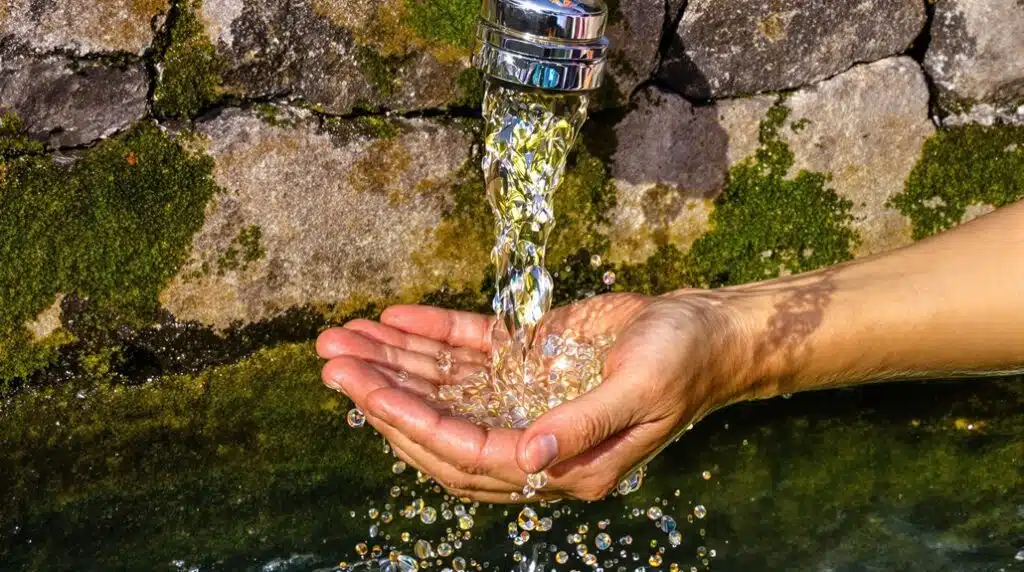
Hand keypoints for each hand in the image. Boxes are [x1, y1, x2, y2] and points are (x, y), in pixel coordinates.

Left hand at [316, 291, 751, 501]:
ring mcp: (525, 398)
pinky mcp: (527, 360)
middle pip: (442, 423)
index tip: (367, 395)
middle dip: (384, 395)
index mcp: (563, 462)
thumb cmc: (684, 364)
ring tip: (341, 339)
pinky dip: (431, 335)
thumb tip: (527, 455)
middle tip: (332, 362)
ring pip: (445, 386)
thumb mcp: (641, 391)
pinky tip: (394, 317)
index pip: (471, 452)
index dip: (416, 424)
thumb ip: (583, 426)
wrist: (707, 332)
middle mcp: (534, 436)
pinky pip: (469, 351)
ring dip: (393, 363)